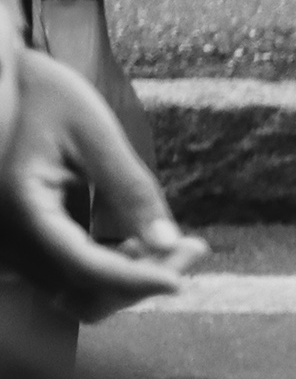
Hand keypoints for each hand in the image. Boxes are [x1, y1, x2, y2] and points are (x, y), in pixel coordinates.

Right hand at [0, 45, 207, 320]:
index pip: (82, 269)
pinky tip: (143, 241)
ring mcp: (11, 247)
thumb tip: (169, 242)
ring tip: (179, 245)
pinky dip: (109, 268)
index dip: (135, 282)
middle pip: (82, 294)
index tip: (182, 281)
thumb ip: (129, 187)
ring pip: (76, 292)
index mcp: (19, 210)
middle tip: (194, 249)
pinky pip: (67, 274)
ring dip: (129, 279)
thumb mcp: (91, 131)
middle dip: (141, 281)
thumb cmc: (42, 94)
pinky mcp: (23, 243)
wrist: (0, 84)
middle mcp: (7, 240)